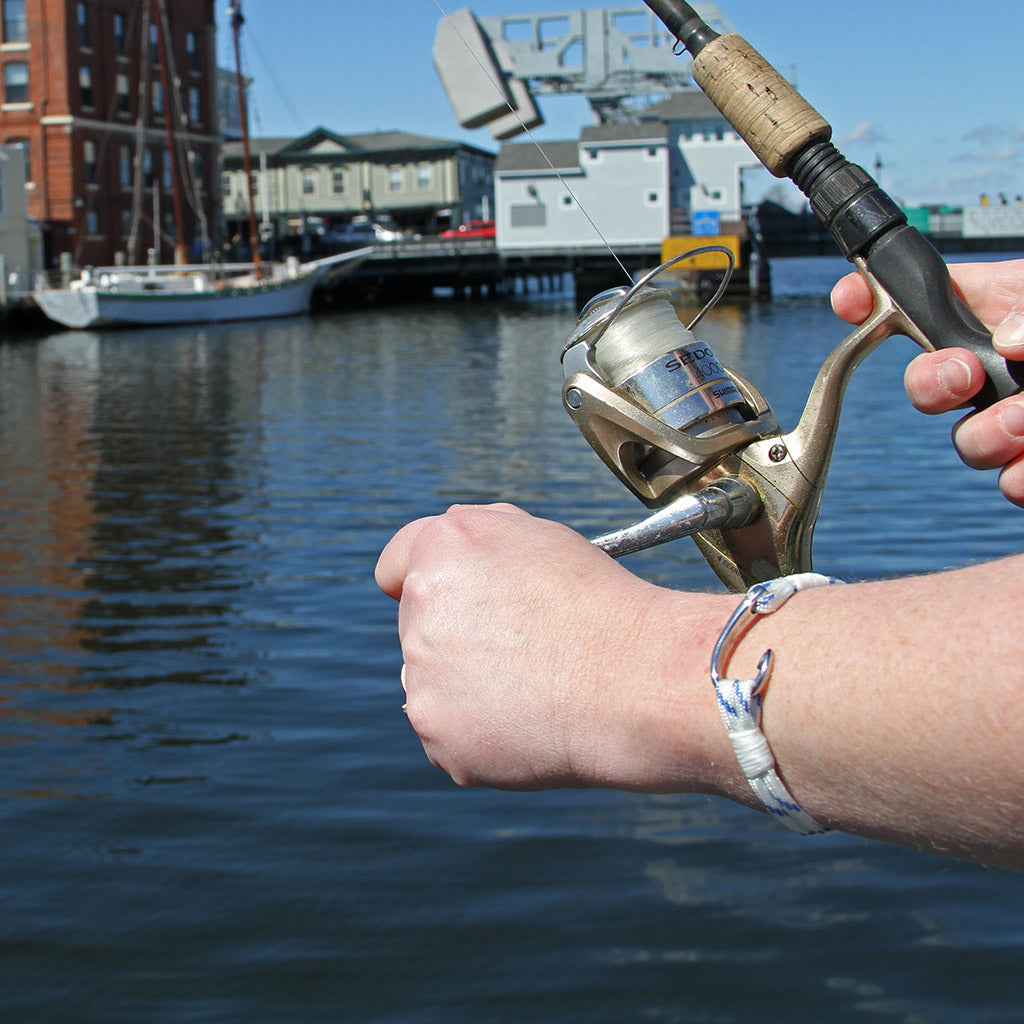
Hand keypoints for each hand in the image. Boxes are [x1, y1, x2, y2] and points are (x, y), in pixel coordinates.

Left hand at [375, 503, 731, 791]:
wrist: (637, 683)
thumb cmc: (603, 608)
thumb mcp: (543, 539)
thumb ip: (482, 540)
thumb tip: (456, 561)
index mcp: (444, 548)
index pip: (396, 565)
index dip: (415, 580)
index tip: (438, 601)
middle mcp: (420, 606)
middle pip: (416, 626)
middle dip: (456, 636)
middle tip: (520, 651)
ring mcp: (421, 673)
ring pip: (432, 681)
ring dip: (466, 686)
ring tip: (535, 686)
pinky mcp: (434, 729)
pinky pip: (448, 731)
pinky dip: (480, 733)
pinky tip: (530, 722)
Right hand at [831, 259, 1023, 505]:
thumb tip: (1005, 340)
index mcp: (997, 314)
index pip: (922, 301)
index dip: (875, 298)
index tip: (852, 300)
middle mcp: (997, 371)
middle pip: (927, 384)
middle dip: (932, 385)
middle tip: (964, 378)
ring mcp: (1011, 422)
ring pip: (967, 443)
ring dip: (987, 437)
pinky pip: (1008, 484)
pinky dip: (1017, 479)